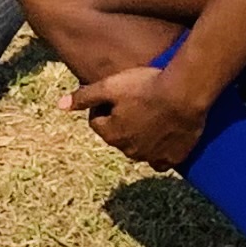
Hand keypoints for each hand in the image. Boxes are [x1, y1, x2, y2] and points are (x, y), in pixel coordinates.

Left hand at [69, 60, 208, 170]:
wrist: (185, 93)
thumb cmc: (147, 86)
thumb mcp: (110, 86)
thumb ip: (85, 96)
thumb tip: (60, 105)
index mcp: (111, 134)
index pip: (97, 121)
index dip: (104, 105)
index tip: (117, 93)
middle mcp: (128, 150)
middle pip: (118, 135)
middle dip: (121, 122)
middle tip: (136, 101)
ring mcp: (152, 156)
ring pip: (138, 149)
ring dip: (140, 137)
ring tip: (152, 115)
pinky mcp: (174, 158)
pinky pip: (161, 161)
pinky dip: (160, 152)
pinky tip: (165, 138)